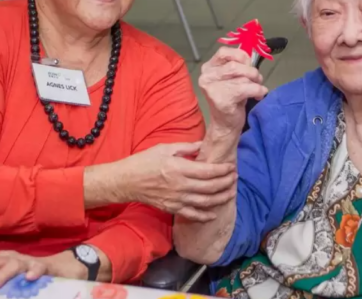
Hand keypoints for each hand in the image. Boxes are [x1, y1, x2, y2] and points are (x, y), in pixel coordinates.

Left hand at [0, 250, 84, 290]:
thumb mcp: (8, 280)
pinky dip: (33, 271)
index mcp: (1, 259)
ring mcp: (28, 262)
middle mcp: (12, 258)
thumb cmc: (26, 277)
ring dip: (2, 273)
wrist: (59, 269)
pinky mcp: (45, 267)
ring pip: (13, 263)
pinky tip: (29, 279)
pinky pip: (39, 267)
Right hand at [120, 142, 236, 221]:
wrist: (126, 181)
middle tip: (235, 178)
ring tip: (231, 193)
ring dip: (221, 198)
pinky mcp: (172, 208)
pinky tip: (214, 213)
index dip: (223, 170)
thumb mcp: (165, 148)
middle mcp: (181, 185)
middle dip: (226, 183)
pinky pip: (192, 214)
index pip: (208, 171)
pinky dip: (205, 215)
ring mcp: (177, 199)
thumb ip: (186, 147)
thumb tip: (203, 145)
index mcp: (180, 169)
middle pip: (210, 187)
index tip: (231, 167)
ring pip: (205, 202)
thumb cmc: (144, 161)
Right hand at [199, 47, 268, 132]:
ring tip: (257, 89)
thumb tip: (252, 51)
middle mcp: (206, 77)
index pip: (224, 52)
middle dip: (252, 71)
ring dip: (255, 82)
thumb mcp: (232, 78)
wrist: (225, 125)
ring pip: (242, 77)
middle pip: (235, 65)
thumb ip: (238, 64)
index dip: (241, 55)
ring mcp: (212, 89)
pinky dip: (257, 90)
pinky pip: (246, 88)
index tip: (249, 64)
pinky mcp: (221, 100)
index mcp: (208, 68)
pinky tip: (258, 95)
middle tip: (258, 79)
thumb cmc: (231, 100)